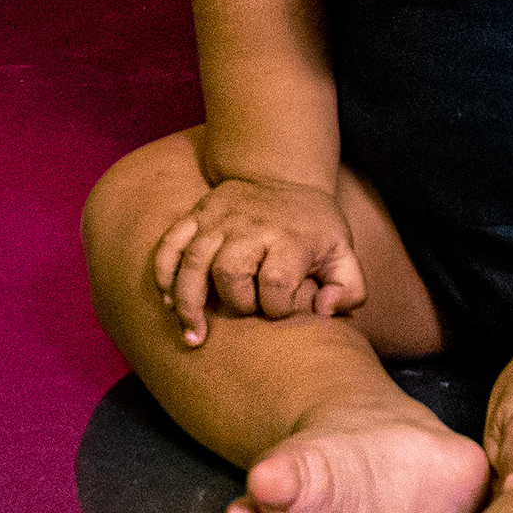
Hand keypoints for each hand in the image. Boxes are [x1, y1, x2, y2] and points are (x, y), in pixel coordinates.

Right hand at [153, 176, 363, 343]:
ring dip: (188, 302)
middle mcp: (250, 226)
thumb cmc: (313, 227)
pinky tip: (168, 302)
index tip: (282, 310)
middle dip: (236, 303)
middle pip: (230, 272)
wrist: (281, 176)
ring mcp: (218, 220)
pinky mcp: (196, 216)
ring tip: (192, 336)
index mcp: (289, 237)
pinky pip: (170, 245)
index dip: (279, 308)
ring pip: (194, 262)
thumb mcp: (344, 252)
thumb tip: (324, 312)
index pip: (277, 283)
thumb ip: (348, 290)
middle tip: (245, 313)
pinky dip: (164, 274)